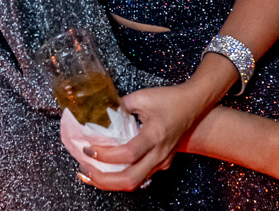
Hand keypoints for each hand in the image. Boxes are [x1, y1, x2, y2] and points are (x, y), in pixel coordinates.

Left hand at [77, 85, 196, 190]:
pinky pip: (139, 177)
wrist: (194, 105)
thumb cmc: (170, 99)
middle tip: (84, 169)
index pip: (128, 154)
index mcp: (155, 135)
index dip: (105, 155)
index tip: (87, 148)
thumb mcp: (142, 97)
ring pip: (134, 183)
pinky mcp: (161, 164)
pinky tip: (106, 171)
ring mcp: (162, 162)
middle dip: (103, 179)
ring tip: (89, 174)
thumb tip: (99, 112)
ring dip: (109, 182)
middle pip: (130, 179)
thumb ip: (119, 105)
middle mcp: (159, 154)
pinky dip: (120, 177)